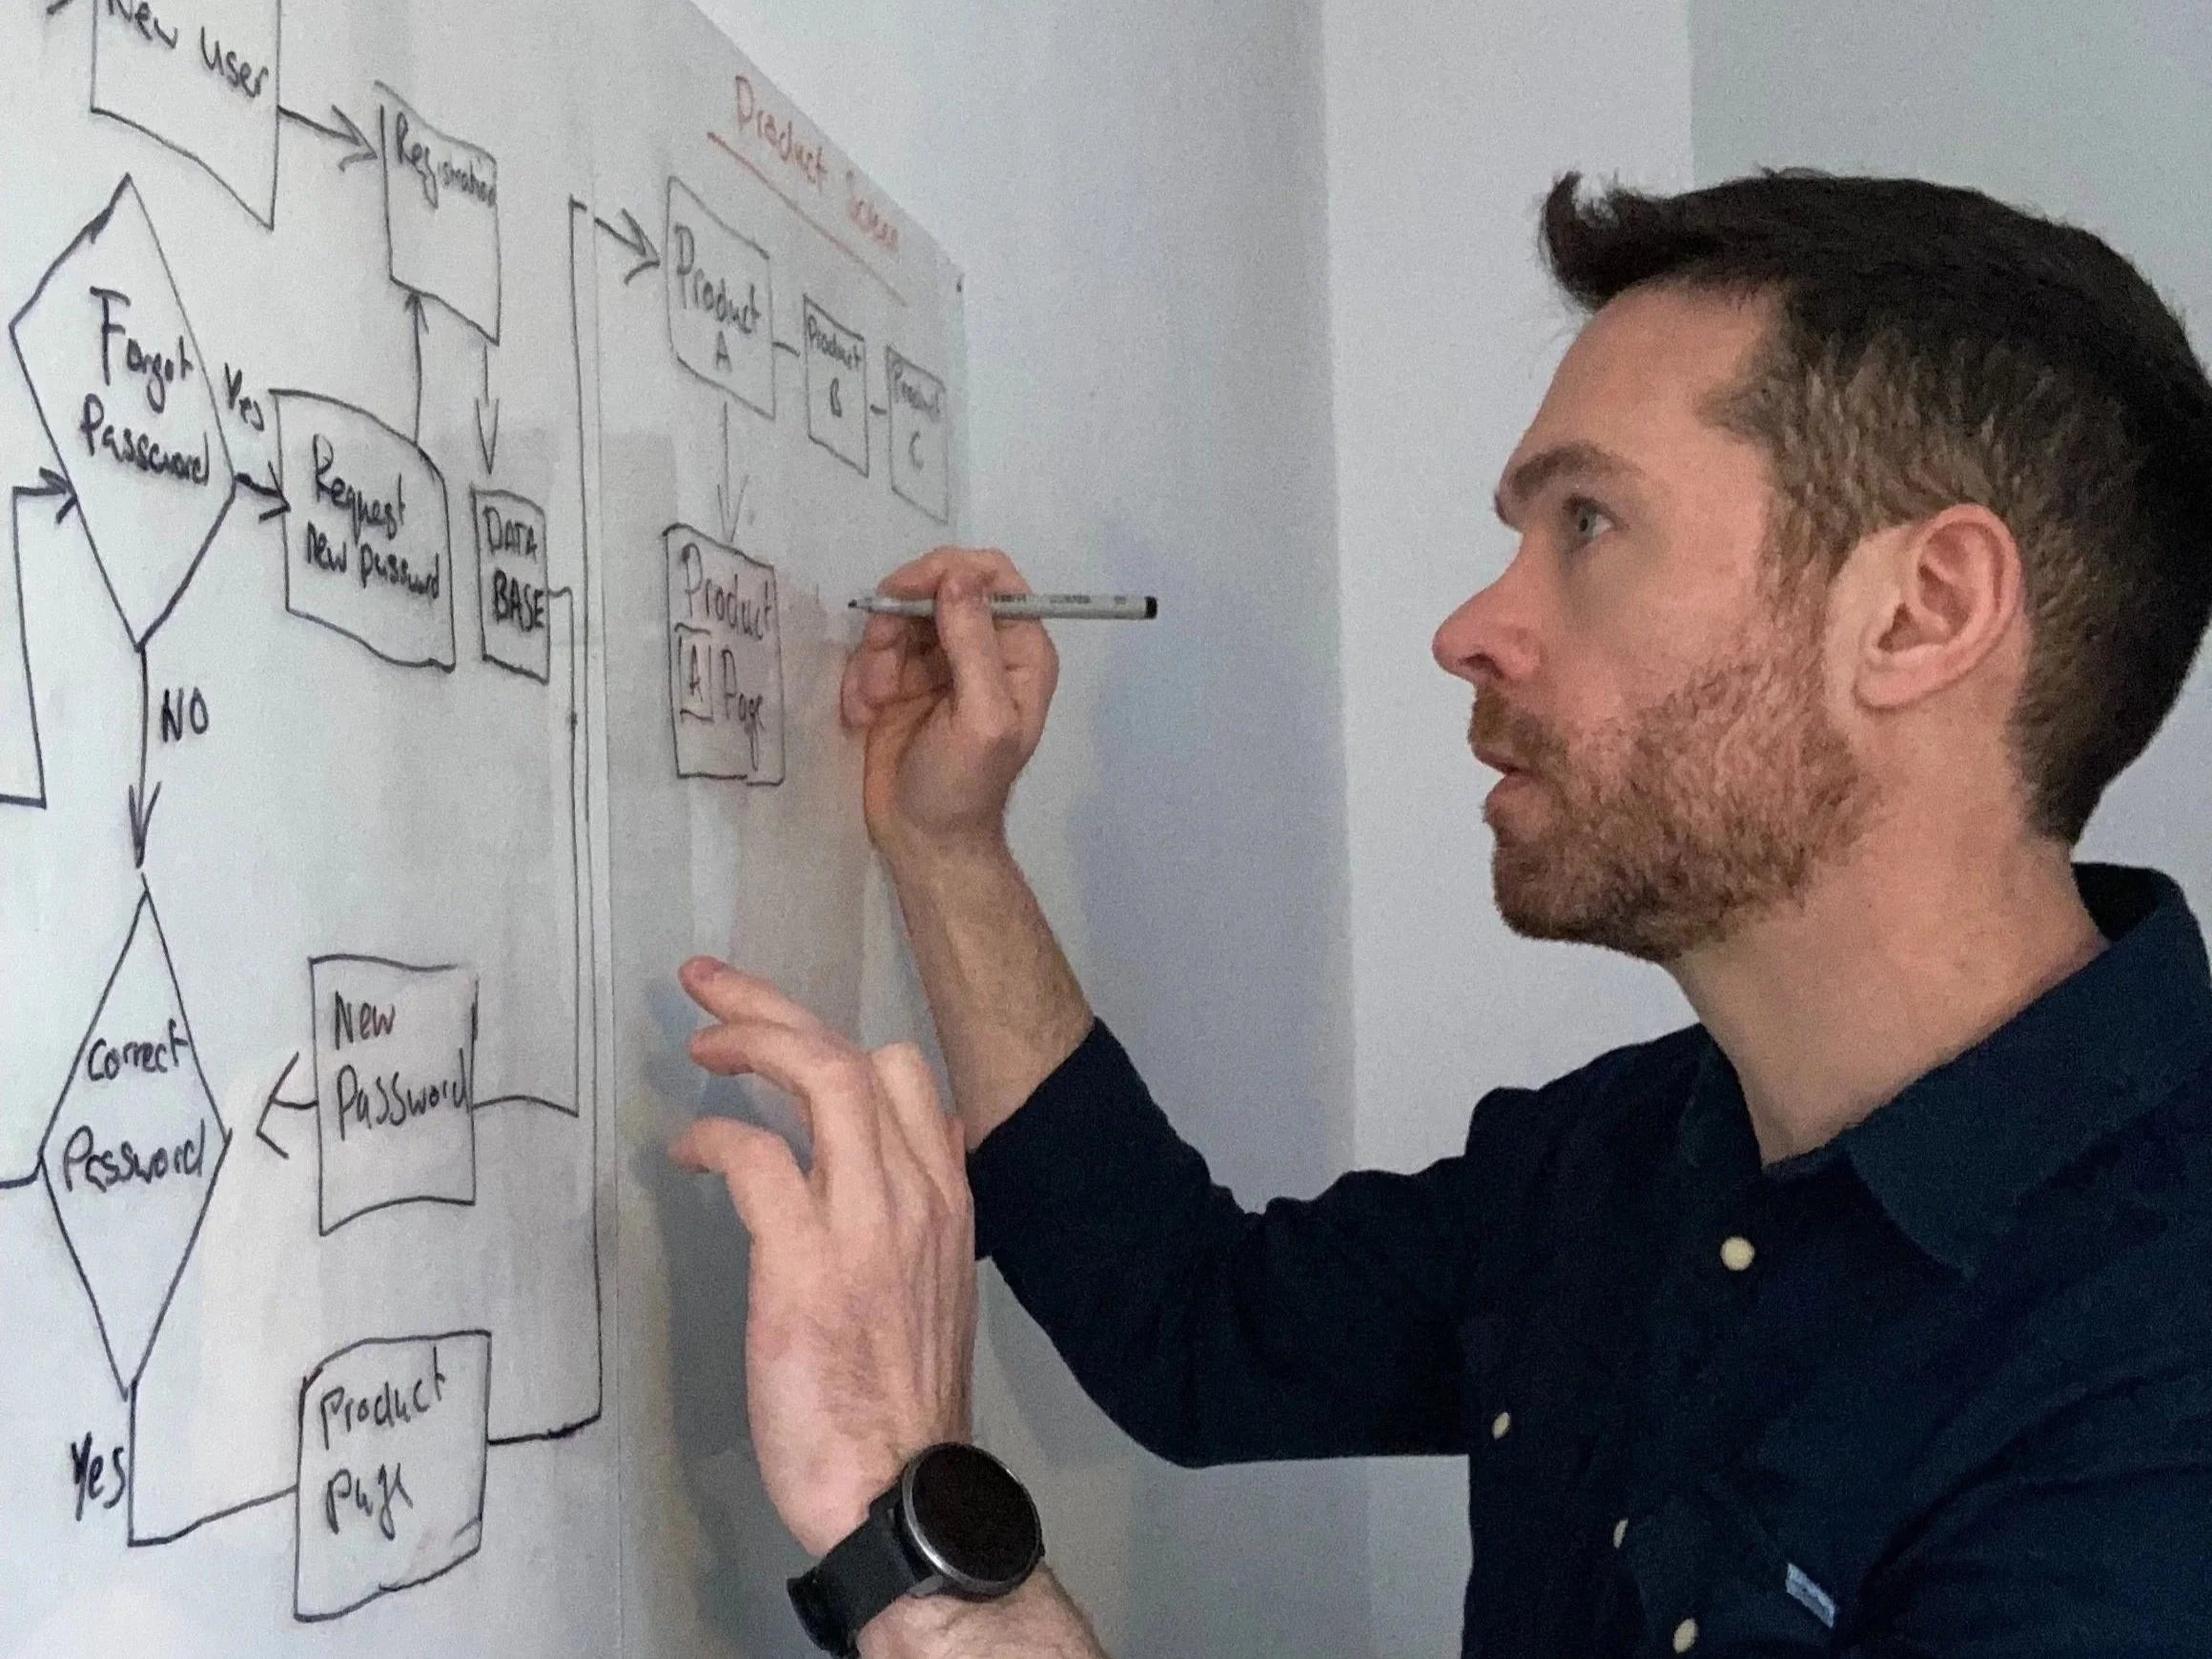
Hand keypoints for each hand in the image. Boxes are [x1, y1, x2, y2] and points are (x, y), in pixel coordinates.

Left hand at [669, 958, 976, 1555]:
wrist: (902, 1490)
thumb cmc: (904, 1402)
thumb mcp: (939, 1287)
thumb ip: (926, 1213)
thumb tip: (925, 1146)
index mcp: (947, 1200)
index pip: (906, 1075)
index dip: (833, 1035)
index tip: (780, 1031)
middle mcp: (916, 1195)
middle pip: (854, 1054)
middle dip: (774, 1006)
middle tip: (708, 988)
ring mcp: (866, 1225)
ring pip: (820, 1077)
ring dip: (749, 1043)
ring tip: (698, 1047)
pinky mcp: (805, 1264)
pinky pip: (757, 1156)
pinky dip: (715, 1137)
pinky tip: (686, 1152)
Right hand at [840, 548, 1058, 863]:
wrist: (923, 839)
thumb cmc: (963, 785)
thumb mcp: (982, 718)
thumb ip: (973, 643)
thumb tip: (957, 576)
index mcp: (1020, 649)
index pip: (991, 574)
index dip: (946, 572)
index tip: (905, 594)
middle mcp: (983, 646)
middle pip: (935, 588)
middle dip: (898, 622)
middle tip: (880, 666)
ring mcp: (940, 660)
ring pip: (896, 618)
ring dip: (874, 657)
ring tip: (874, 704)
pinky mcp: (902, 678)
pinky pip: (873, 650)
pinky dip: (861, 679)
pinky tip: (863, 716)